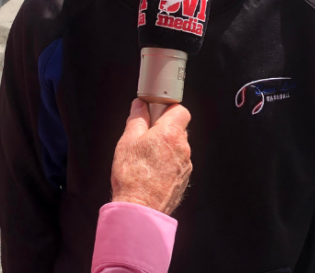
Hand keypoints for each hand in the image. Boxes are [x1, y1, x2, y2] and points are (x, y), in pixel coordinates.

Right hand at [111, 99, 191, 214]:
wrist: (140, 208)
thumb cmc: (132, 175)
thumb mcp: (128, 141)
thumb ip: (137, 119)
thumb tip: (140, 106)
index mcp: (171, 134)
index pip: (180, 110)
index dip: (167, 109)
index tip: (154, 113)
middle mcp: (183, 148)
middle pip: (178, 129)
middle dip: (163, 129)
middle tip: (144, 136)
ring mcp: (186, 166)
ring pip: (177, 148)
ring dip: (165, 148)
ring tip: (145, 158)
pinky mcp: (183, 180)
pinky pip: (177, 164)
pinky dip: (167, 163)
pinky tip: (150, 171)